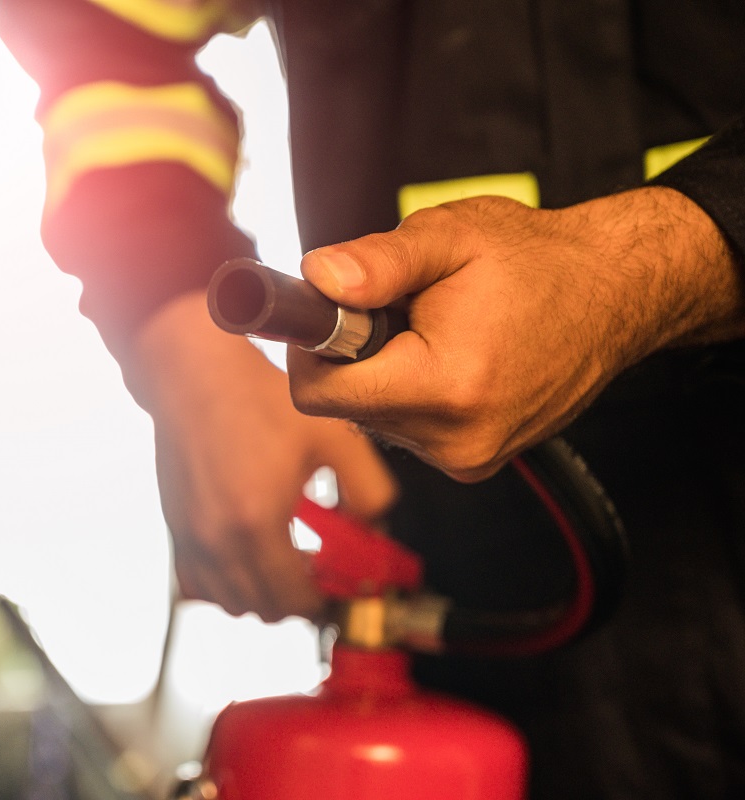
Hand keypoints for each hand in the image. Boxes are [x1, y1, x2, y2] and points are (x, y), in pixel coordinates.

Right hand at [125, 291, 396, 621]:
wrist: (194, 376)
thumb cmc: (257, 399)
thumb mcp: (332, 436)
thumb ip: (369, 489)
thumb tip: (375, 528)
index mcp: (258, 524)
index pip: (294, 601)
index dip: (323, 599)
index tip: (338, 581)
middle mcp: (217, 541)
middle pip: (263, 610)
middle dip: (296, 599)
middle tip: (317, 571)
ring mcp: (191, 538)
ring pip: (228, 602)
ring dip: (260, 594)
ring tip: (283, 561)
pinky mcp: (175, 528)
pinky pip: (197, 582)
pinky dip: (225, 582)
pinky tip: (247, 552)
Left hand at [289, 187, 743, 481]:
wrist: (614, 294)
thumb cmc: (534, 260)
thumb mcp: (450, 238)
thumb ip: (377, 262)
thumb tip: (316, 277)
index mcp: (444, 387)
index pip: (320, 393)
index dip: (310, 346)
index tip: (328, 309)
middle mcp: (455, 440)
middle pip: (345, 405)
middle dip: (352, 354)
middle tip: (398, 309)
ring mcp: (468, 458)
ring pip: (373, 417)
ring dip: (383, 372)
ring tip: (435, 330)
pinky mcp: (474, 461)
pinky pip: (407, 427)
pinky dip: (410, 390)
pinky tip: (451, 355)